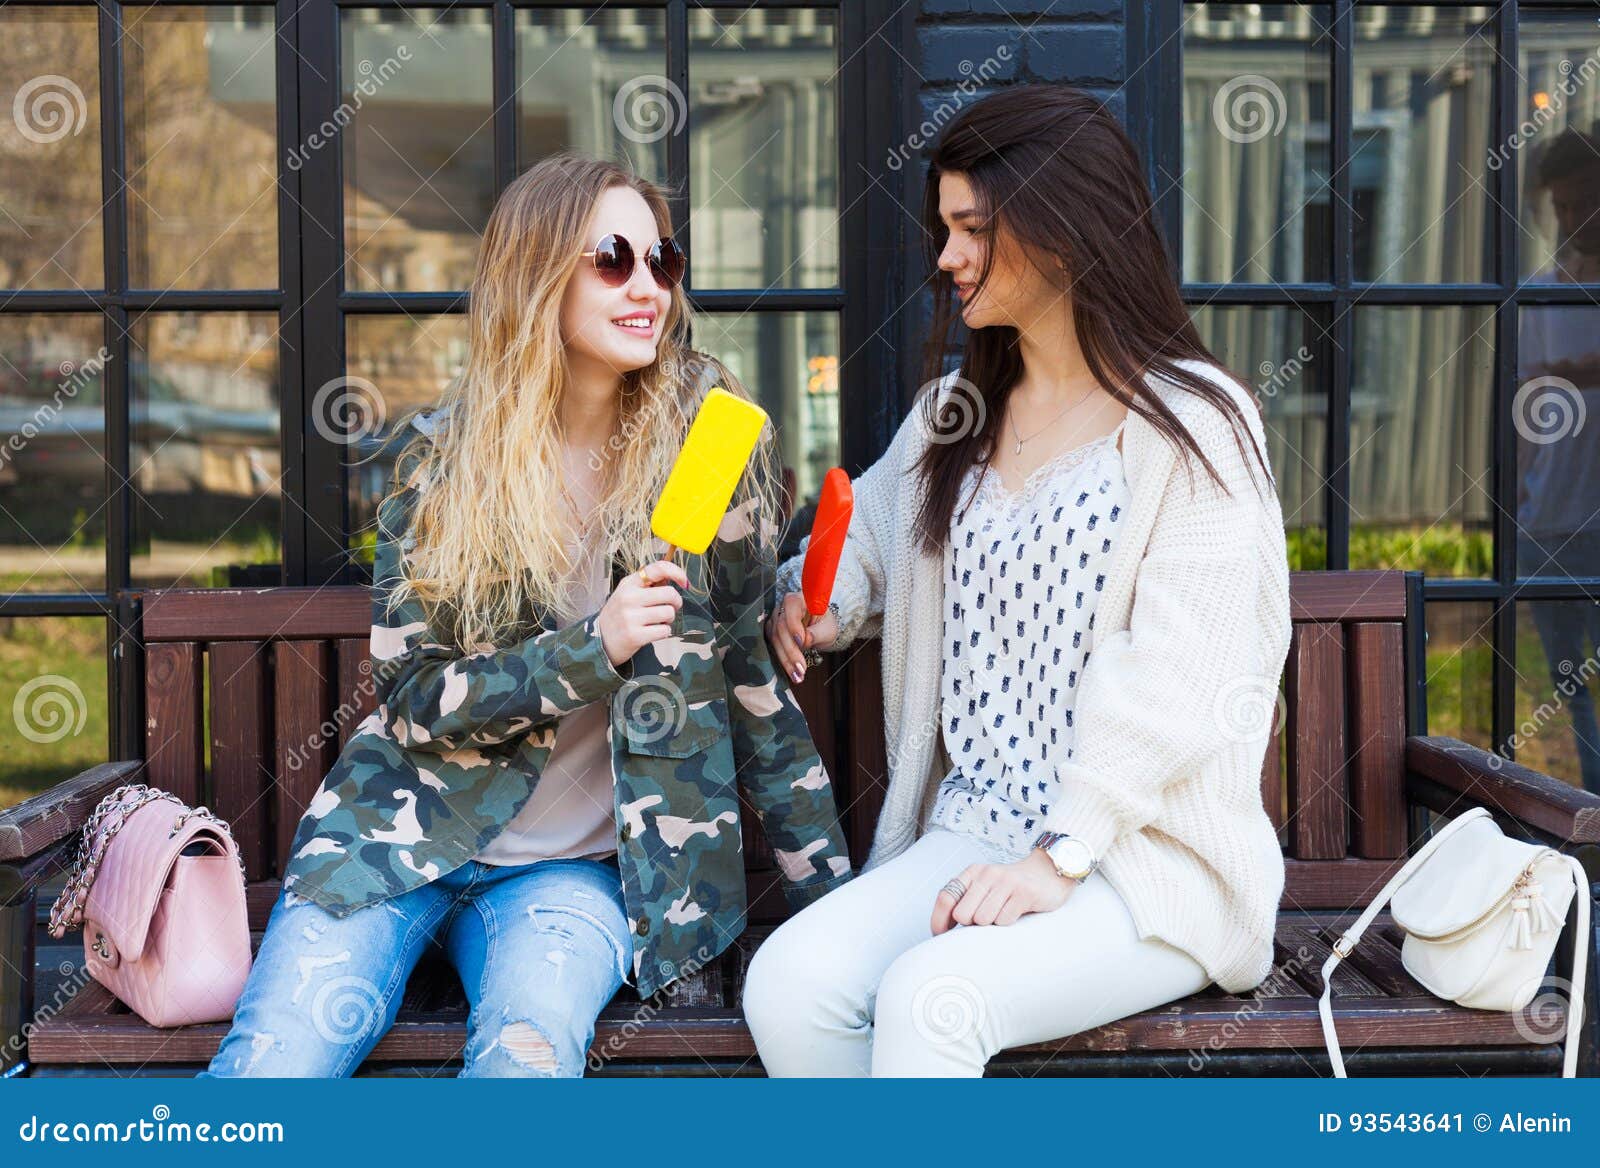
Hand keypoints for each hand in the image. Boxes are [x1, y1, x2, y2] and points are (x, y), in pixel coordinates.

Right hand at [597, 559, 688, 667]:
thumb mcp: (628, 592)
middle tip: (669, 608)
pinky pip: (665, 630)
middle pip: (670, 594)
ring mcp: (631, 617)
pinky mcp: (635, 635)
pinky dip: (663, 632)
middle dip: (676, 602)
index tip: (685, 582)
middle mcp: (629, 597)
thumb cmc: (620, 614)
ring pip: (669, 613)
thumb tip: (675, 578)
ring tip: (656, 621)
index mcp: (629, 583)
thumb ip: (648, 584)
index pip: (658, 568)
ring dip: (668, 619)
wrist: (601, 639)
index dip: (677, 572)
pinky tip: (652, 632)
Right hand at [765, 592, 837, 684]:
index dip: (794, 626)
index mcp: (798, 599)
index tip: (803, 643)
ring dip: (786, 659)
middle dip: (791, 650)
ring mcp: (775, 620)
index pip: (791, 608)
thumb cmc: (825, 625)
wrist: (820, 629)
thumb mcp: (828, 628)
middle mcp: (782, 608)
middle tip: (801, 668)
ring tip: (797, 675)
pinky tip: (792, 673)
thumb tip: (805, 641)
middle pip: (781, 628)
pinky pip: (773, 647)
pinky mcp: (771, 633)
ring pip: (775, 640)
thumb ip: (817, 632)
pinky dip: (783, 661)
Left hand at [930, 849, 1077, 932]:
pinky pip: (1004, 920)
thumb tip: (941, 930)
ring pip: (983, 919)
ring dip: (992, 924)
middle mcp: (987, 874)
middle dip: (971, 924)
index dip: (939, 921)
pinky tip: (1017, 912)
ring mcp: (1006, 882)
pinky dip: (1008, 922)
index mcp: (973, 872)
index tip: (941, 935)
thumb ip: (964, 901)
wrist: (1048, 872)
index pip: (945, 897)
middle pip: (963, 914)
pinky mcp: (1024, 892)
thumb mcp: (985, 886)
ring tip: (1003, 913)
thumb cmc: (1011, 887)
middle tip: (986, 919)